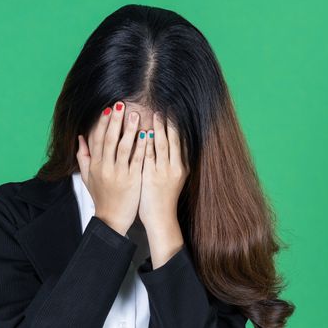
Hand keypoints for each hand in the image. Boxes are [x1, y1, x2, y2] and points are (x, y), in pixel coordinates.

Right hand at [76, 101, 147, 235]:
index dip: (101, 123)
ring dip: (128, 130)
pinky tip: (146, 134)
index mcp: (95, 165)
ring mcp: (118, 173)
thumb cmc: (101, 197)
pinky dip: (141, 146)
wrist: (111, 219)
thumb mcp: (88, 178)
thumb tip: (80, 137)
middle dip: (114, 121)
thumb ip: (83, 157)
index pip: (96, 139)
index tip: (107, 109)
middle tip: (120, 105)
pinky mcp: (131, 180)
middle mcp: (104, 167)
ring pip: (122, 147)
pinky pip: (136, 160)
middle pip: (108, 139)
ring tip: (135, 115)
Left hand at [138, 111, 188, 231]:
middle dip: (169, 124)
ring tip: (155, 114)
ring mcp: (164, 172)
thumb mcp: (174, 179)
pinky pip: (149, 156)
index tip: (174, 113)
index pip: (182, 143)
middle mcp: (175, 168)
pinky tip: (144, 132)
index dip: (178, 127)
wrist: (161, 219)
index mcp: (182, 167)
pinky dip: (147, 144)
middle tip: (165, 108)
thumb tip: (170, 146)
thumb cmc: (164, 199)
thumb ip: (172, 162)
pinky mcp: (152, 177)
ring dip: (159, 129)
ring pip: (163, 145)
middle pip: (174, 141)